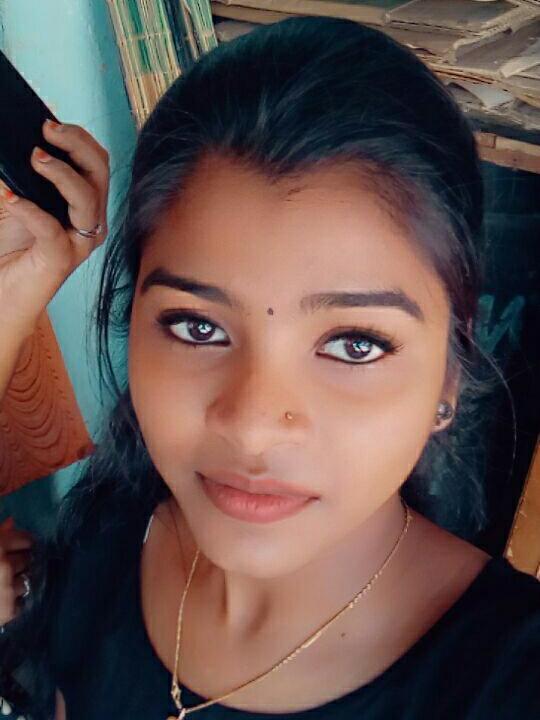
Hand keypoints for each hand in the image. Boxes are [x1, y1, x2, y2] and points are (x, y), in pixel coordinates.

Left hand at [0, 119, 109, 337]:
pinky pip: (52, 230)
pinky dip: (31, 210)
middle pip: (99, 172)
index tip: (47, 117)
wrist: (2, 296)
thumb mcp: (12, 200)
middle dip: (76, 144)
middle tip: (46, 129)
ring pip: (87, 198)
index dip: (76, 135)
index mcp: (82, 203)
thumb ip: (17, 176)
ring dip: (62, 173)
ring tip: (34, 157)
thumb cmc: (8, 248)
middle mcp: (88, 220)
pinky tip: (10, 198)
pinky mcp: (61, 261)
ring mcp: (78, 242)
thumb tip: (11, 144)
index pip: (94, 160)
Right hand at [0, 516, 34, 625]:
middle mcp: (5, 566)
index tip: (22, 545)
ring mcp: (8, 589)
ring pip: (26, 580)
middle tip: (8, 565)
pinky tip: (0, 598)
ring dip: (18, 580)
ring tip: (3, 583)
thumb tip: (12, 521)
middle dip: (21, 560)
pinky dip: (13, 601)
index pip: (25, 539)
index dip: (23, 541)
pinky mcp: (8, 610)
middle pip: (27, 558)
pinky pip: (21, 601)